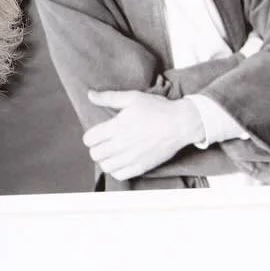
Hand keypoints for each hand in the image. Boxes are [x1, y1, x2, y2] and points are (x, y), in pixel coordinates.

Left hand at [84, 90, 203, 178]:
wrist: (180, 124)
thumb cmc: (158, 109)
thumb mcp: (132, 98)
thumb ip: (109, 97)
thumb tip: (90, 95)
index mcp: (116, 127)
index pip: (89, 139)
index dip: (91, 136)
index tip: (98, 133)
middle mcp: (121, 145)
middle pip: (95, 154)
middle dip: (97, 148)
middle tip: (104, 143)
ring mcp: (131, 158)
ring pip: (105, 166)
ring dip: (106, 160)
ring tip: (112, 153)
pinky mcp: (141, 167)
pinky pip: (119, 175)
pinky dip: (117, 170)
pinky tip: (121, 162)